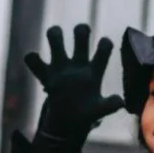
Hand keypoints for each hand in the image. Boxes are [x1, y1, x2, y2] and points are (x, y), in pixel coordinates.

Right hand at [24, 24, 123, 139]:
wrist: (68, 122)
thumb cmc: (87, 112)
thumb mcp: (99, 110)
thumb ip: (109, 105)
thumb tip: (120, 102)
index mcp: (93, 70)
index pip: (104, 48)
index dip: (104, 44)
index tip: (103, 46)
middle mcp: (77, 64)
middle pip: (80, 35)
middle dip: (81, 30)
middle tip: (80, 34)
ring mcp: (60, 68)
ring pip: (56, 39)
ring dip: (55, 35)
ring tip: (56, 38)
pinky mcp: (46, 76)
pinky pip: (34, 61)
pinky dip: (32, 59)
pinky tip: (35, 61)